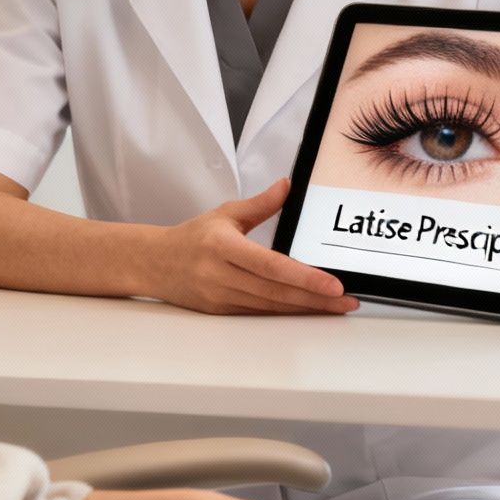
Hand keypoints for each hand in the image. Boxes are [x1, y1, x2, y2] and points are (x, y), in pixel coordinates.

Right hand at [149, 179, 357, 314]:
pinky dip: (285, 313)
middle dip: (315, 299)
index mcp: (223, 246)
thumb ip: (260, 204)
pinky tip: (306, 310)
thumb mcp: (225, 214)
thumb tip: (288, 185)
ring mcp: (220, 297)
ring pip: (270, 308)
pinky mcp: (221, 312)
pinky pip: (259, 314)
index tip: (333, 284)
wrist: (154, 263)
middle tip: (345, 300)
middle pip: (276, 293)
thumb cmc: (191, 238)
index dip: (304, 278)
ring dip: (305, 309)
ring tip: (335, 307)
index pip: (271, 266)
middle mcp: (221, 275)